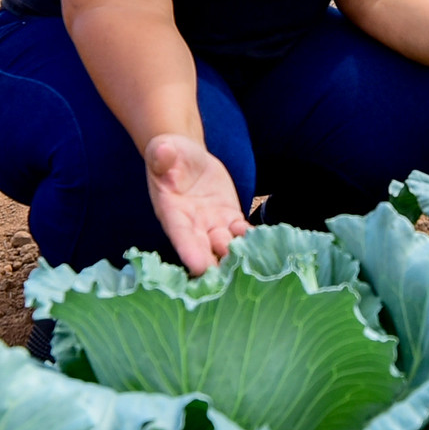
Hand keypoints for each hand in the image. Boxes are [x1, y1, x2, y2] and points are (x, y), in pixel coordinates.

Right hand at [143, 133, 248, 276]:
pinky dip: (252, 239)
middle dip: (217, 264)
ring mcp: (212, 224)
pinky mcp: (229, 217)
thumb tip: (162, 151)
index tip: (199, 267)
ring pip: (226, 244)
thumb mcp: (163, 152)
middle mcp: (192, 225)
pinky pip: (242, 231)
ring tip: (253, 264)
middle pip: (205, 248)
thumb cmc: (168, 155)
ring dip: (238, 255)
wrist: (185, 158)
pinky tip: (266, 245)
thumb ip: (162, 156)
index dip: (189, 251)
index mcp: (171, 213)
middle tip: (231, 279)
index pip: (180, 235)